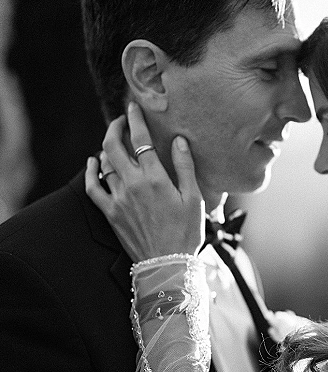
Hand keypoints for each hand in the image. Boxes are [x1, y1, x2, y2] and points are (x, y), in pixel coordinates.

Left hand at [85, 102, 204, 261]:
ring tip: (115, 141)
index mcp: (155, 178)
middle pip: (115, 146)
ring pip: (105, 163)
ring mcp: (118, 199)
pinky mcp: (110, 212)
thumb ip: (185, 167)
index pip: (140, 140)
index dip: (136, 120)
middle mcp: (132, 185)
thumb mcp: (194, 198)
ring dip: (108, 148)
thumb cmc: (186, 232)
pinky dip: (90, 172)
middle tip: (121, 120)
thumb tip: (179, 141)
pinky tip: (93, 162)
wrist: (167, 264)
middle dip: (115, 127)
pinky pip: (92, 187)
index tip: (133, 107)